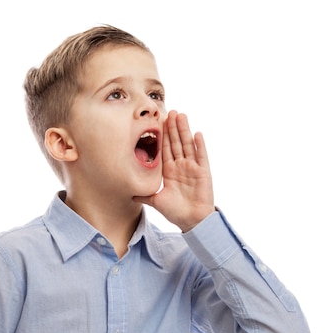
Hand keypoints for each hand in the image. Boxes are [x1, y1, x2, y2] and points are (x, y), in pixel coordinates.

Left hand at [134, 110, 214, 231]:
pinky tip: (197, 134)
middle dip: (173, 127)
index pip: (165, 148)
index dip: (163, 135)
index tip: (159, 121)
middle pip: (176, 142)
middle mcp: (181, 166)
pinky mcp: (203, 172)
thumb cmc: (176, 212)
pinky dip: (200, 145)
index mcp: (169, 171)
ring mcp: (193, 168)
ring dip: (184, 130)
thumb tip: (129, 193)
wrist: (192, 222)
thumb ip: (144, 194)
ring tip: (181, 115)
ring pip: (188, 145)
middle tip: (170, 111)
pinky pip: (201, 156)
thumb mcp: (156, 201)